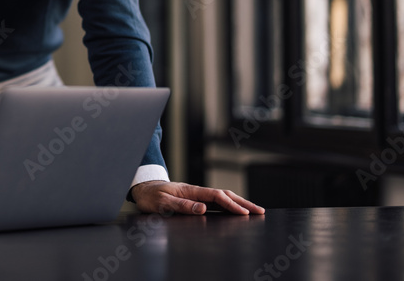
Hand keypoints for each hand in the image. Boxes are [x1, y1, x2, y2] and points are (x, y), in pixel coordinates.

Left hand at [130, 180, 264, 215]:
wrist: (143, 189)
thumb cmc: (151, 196)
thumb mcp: (163, 203)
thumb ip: (182, 206)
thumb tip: (203, 208)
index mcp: (191, 191)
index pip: (217, 197)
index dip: (232, 205)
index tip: (244, 214)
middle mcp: (197, 191)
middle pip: (225, 195)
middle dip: (243, 203)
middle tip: (260, 211)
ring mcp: (198, 195)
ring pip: (223, 198)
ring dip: (239, 204)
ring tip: (254, 211)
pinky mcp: (196, 199)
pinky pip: (216, 202)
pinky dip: (229, 206)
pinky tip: (236, 211)